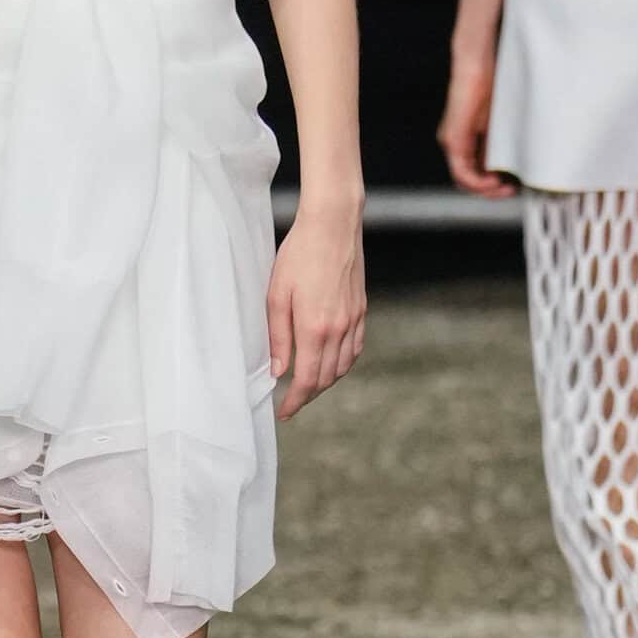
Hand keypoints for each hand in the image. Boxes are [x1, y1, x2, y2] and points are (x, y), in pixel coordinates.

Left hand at [268, 199, 365, 423]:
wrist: (333, 225)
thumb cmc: (299, 255)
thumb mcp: (276, 296)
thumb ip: (277, 337)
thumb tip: (277, 371)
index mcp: (315, 328)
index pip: (307, 380)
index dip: (295, 401)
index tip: (284, 412)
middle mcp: (339, 329)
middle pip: (327, 378)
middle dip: (308, 395)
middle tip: (291, 402)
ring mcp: (354, 320)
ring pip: (343, 366)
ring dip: (326, 381)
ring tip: (308, 385)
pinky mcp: (361, 310)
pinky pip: (355, 348)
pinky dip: (343, 363)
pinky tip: (331, 362)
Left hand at [437, 49, 513, 196]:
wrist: (478, 64)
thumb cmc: (495, 85)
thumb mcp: (506, 120)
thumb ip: (509, 140)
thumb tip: (525, 164)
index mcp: (470, 140)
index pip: (479, 174)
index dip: (496, 186)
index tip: (517, 187)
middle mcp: (457, 145)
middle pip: (471, 181)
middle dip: (493, 192)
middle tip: (514, 192)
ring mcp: (452, 143)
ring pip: (465, 180)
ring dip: (486, 190)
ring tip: (506, 188)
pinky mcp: (453, 140)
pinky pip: (461, 172)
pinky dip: (477, 182)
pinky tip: (495, 182)